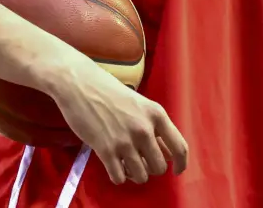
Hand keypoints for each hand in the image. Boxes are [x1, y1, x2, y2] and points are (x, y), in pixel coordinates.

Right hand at [49, 56, 188, 184]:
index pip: (179, 147)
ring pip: (141, 176)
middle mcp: (144, 129)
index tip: (176, 171)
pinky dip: (118, 177)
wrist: (81, 85)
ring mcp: (125, 141)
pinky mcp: (105, 150)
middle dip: (151, 168)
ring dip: (135, 174)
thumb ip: (154, 126)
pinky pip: (119, 178)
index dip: (181, 164)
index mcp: (157, 114)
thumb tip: (166, 152)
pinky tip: (114, 167)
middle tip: (142, 161)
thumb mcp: (140, 105)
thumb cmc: (110, 92)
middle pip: (160, 167)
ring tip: (127, 164)